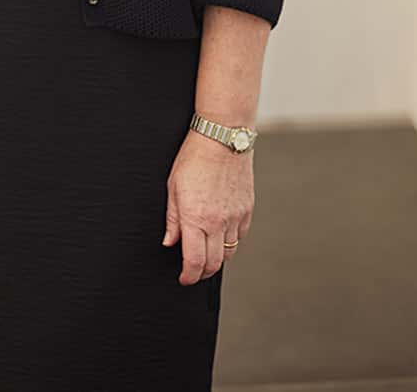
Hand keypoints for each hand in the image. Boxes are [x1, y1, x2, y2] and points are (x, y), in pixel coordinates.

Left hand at [162, 129, 252, 283]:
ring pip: (229, 252)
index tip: (184, 278)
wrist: (222, 137)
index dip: (188, 276)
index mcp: (195, 218)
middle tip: (194, 270)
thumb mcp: (173, 187)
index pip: (194, 262)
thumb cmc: (194, 157)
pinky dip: (231, 240)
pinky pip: (241, 235)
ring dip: (217, 257)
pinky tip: (221, 233)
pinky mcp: (247, 209)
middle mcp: (217, 221)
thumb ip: (172, 219)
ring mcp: (235, 216)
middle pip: (213, 264)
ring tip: (207, 251)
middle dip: (202, 272)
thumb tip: (169, 242)